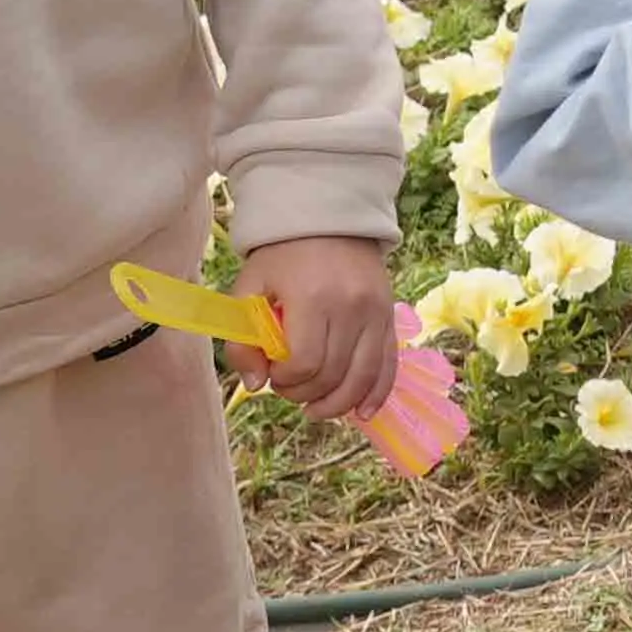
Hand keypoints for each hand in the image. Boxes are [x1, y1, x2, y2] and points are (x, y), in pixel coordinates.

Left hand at [236, 234, 400, 424]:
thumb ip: (243, 339)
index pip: (304, 363)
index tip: (272, 374)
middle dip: (305, 394)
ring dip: (338, 404)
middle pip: (332, 375)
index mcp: (313, 298)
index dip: (285, 381)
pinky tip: (361, 413)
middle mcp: (351, 308)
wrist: (329, 218)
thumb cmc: (282, 255)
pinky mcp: (389, 317)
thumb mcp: (250, 288)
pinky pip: (389, 365)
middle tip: (288, 387)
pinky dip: (376, 394)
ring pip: (363, 377)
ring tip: (316, 409)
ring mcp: (376, 313)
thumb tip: (255, 384)